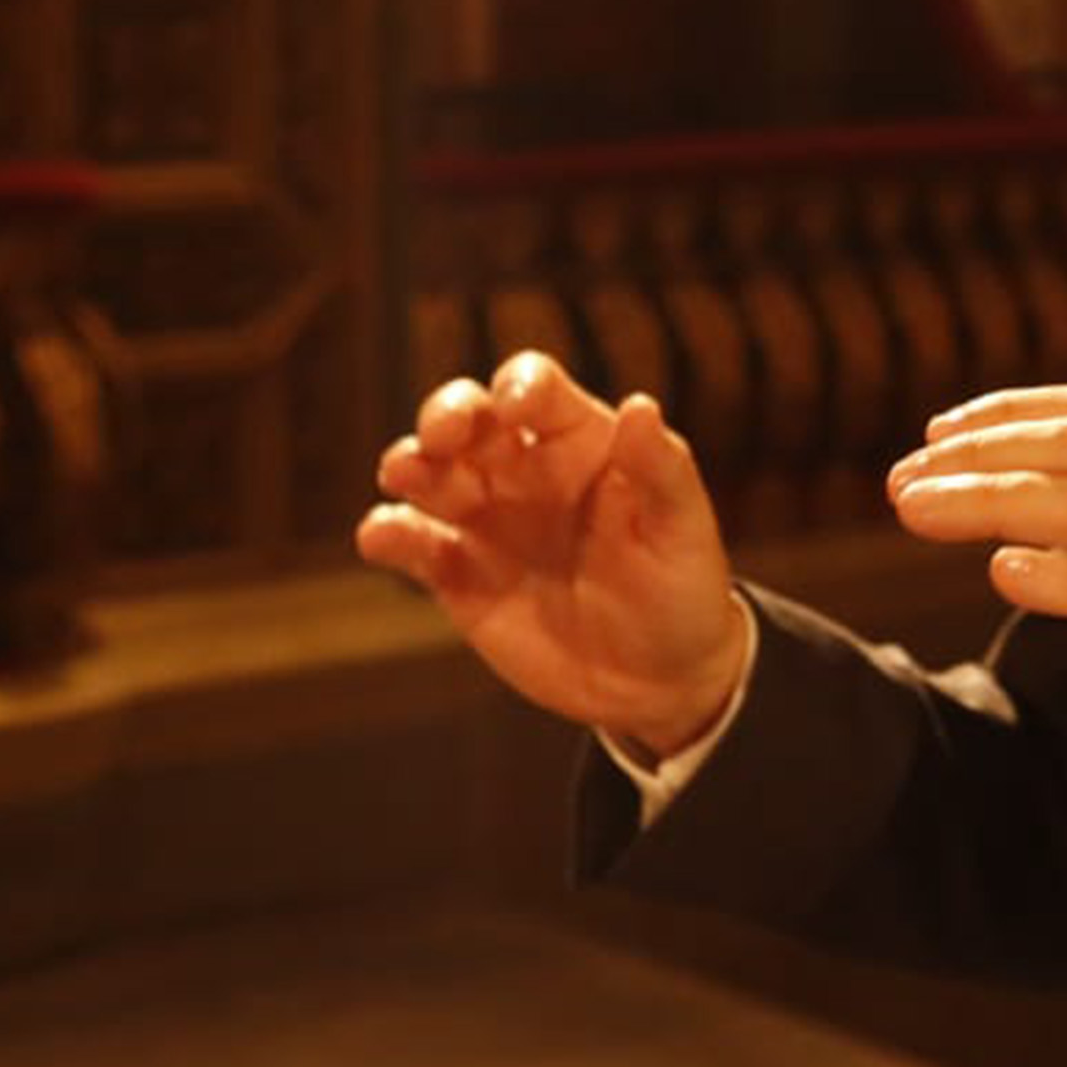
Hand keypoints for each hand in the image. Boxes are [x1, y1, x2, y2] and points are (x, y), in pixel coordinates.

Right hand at [356, 350, 745, 757]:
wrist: (655, 680)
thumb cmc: (680, 589)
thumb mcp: (682, 529)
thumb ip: (660, 469)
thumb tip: (640, 406)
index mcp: (579, 442)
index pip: (538, 390)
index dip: (520, 386)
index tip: (516, 407)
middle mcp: (523, 469)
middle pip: (468, 417)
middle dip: (447, 413)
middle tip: (443, 435)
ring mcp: (484, 519)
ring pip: (428, 473)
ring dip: (409, 464)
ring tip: (405, 474)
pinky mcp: (456, 574)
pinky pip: (411, 543)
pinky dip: (388, 534)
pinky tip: (384, 537)